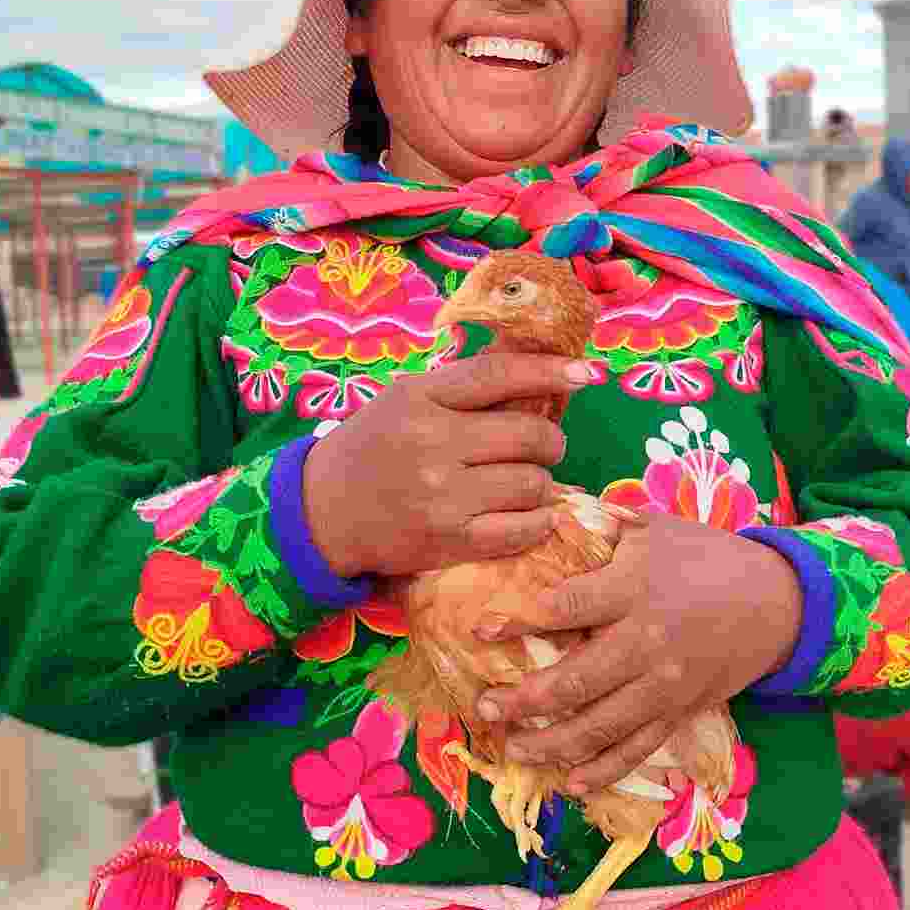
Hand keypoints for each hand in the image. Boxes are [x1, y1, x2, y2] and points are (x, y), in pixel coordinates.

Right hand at [301, 353, 594, 577]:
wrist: (323, 512)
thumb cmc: (374, 447)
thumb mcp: (407, 399)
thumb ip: (463, 387)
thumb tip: (540, 369)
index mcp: (421, 398)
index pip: (500, 375)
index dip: (550, 371)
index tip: (585, 373)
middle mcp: (433, 443)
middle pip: (529, 434)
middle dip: (550, 440)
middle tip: (542, 447)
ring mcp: (443, 495)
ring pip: (533, 483)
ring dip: (541, 483)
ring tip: (522, 483)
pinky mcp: (450, 540)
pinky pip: (523, 529)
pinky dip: (538, 521)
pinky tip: (529, 515)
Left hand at [473, 513, 801, 792]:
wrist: (776, 601)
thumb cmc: (706, 557)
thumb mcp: (656, 528)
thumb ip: (602, 527)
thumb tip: (545, 513)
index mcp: (634, 588)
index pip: (566, 608)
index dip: (519, 620)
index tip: (480, 629)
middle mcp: (646, 641)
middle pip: (576, 680)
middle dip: (524, 700)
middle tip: (484, 709)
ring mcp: (664, 683)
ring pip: (601, 725)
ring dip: (552, 743)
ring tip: (514, 750)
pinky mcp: (680, 711)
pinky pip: (637, 748)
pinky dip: (603, 769)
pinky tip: (570, 782)